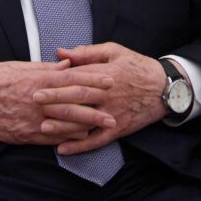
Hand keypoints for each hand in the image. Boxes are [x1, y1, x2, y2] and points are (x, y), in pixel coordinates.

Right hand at [0, 59, 116, 145]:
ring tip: (102, 127)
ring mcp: (30, 120)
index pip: (71, 79)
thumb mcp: (19, 66)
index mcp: (36, 79)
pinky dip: (65, 138)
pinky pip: (49, 138)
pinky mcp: (22, 135)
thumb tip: (68, 64)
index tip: (109, 80)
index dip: (92, 80)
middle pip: (72, 104)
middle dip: (95, 108)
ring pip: (64, 124)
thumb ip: (45, 68)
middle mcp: (36, 100)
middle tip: (114, 112)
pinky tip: (78, 138)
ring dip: (85, 126)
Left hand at [33, 42, 167, 154]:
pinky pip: (97, 139)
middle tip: (35, 100)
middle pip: (78, 97)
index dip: (57, 81)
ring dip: (63, 125)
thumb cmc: (137, 66)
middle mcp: (108, 94)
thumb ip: (86, 52)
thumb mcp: (114, 51)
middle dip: (54, 99)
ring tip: (43, 127)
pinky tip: (63, 149)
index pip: (77, 77)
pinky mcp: (118, 128)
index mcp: (106, 74)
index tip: (39, 83)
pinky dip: (80, 146)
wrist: (165, 88)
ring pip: (85, 120)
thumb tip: (61, 52)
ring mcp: (113, 113)